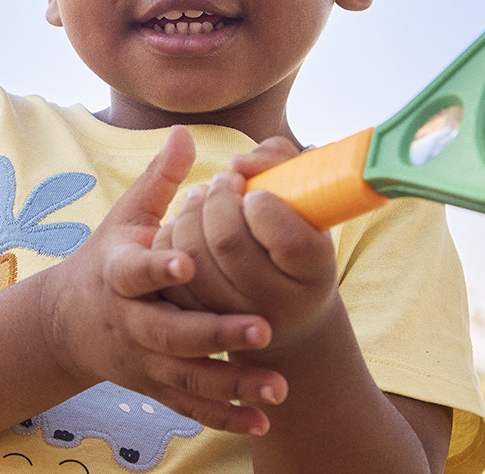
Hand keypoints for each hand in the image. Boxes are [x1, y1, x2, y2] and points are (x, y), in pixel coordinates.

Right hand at [38, 126, 286, 434]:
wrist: (69, 323)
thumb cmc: (105, 259)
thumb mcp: (123, 217)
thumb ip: (158, 179)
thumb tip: (185, 131)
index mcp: (119, 274)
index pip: (136, 270)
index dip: (158, 266)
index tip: (186, 261)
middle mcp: (130, 320)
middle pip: (171, 332)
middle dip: (215, 331)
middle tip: (262, 328)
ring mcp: (141, 360)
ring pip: (186, 376)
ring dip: (231, 384)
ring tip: (276, 388)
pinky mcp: (154, 385)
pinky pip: (189, 405)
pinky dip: (223, 416)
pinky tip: (262, 423)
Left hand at [153, 137, 340, 352]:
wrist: (285, 309)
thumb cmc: (296, 233)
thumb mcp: (304, 198)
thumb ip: (278, 161)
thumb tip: (238, 163)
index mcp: (313, 272)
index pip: (289, 240)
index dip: (263, 205)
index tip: (254, 190)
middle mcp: (279, 305)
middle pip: (228, 243)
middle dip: (217, 198)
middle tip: (223, 180)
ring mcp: (236, 320)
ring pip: (193, 259)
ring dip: (190, 213)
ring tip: (201, 195)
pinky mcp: (199, 324)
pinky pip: (171, 278)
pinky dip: (171, 240)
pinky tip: (183, 223)